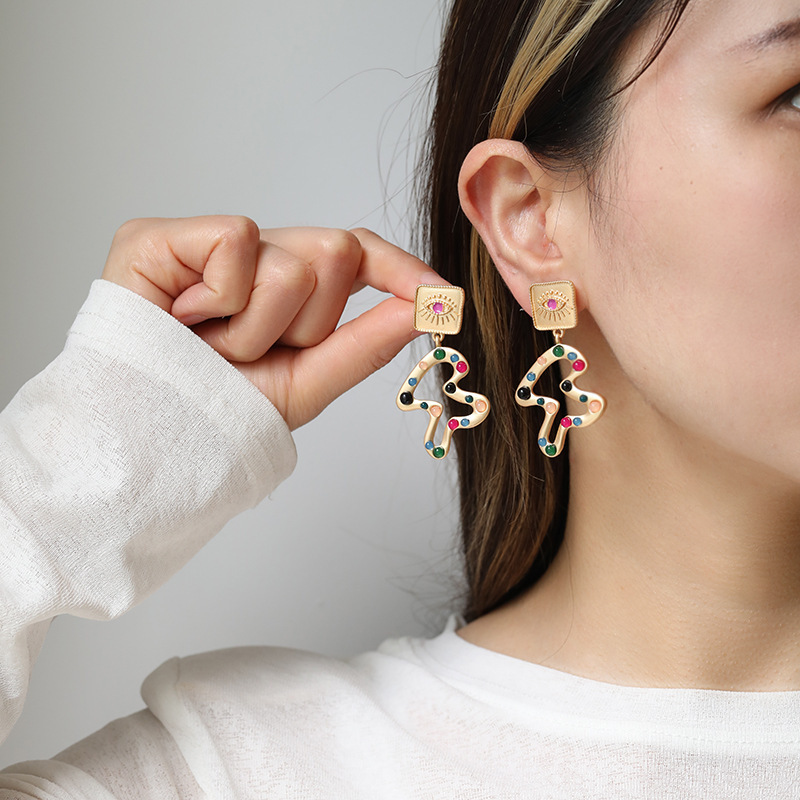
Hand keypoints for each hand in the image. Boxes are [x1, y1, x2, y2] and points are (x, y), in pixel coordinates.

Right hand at [101, 215, 444, 429]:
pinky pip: (238, 244)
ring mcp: (209, 244)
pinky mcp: (163, 235)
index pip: (355, 254)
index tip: (443, 296)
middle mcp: (254, 257)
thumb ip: (366, 343)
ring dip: (261, 328)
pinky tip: (185, 319)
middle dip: (307, 322)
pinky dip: (222, 301)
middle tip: (253, 352)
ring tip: (214, 347)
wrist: (149, 441)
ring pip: (294, 259)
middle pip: (336, 252)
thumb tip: (426, 307)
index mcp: (288, 289)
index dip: (399, 267)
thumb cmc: (220, 412)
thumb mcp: (309, 384)